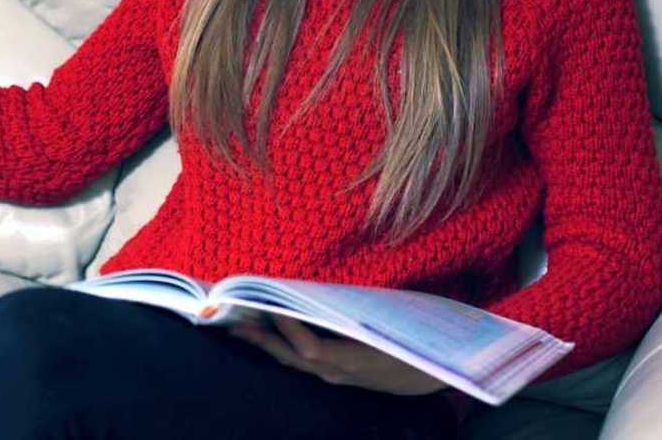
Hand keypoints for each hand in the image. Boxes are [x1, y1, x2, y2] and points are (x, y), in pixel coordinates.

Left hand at [233, 314, 447, 395]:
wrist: (439, 373)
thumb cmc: (416, 341)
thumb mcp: (389, 324)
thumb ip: (356, 313)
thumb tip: (321, 296)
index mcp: (351, 360)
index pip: (307, 348)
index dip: (286, 328)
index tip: (268, 304)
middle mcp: (338, 371)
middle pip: (289, 357)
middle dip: (259, 338)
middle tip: (231, 321)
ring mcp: (337, 376)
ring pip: (293, 361)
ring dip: (267, 343)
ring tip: (243, 327)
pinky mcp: (339, 374)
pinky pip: (304, 362)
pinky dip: (284, 347)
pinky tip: (273, 336)